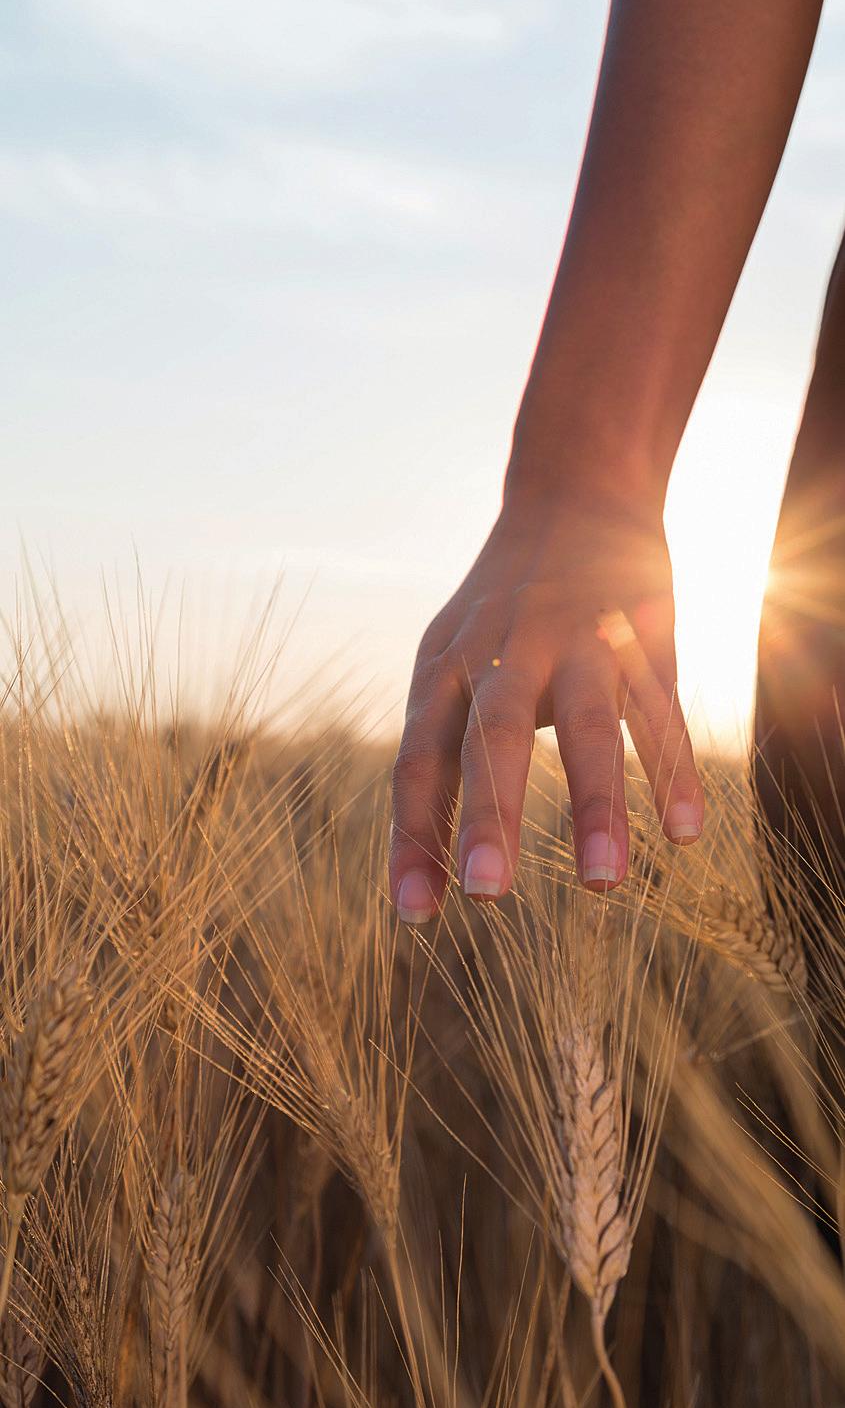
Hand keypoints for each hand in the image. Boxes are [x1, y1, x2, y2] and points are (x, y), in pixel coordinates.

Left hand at [389, 485, 702, 922]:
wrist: (575, 492)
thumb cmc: (502, 606)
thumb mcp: (452, 657)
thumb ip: (445, 743)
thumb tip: (420, 851)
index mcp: (446, 667)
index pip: (419, 761)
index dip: (415, 836)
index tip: (414, 915)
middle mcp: (504, 651)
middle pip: (492, 739)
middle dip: (488, 817)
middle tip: (486, 898)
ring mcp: (577, 640)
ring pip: (588, 726)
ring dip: (596, 807)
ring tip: (603, 885)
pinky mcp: (641, 635)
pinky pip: (660, 709)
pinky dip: (673, 770)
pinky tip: (684, 833)